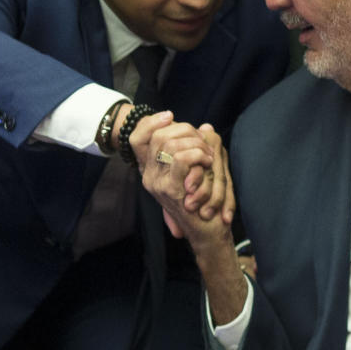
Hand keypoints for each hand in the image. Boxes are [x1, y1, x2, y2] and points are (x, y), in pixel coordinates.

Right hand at [138, 118, 234, 239]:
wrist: (208, 233)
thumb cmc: (206, 204)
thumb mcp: (203, 172)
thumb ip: (201, 150)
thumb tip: (207, 127)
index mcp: (152, 170)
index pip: (141, 136)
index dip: (153, 121)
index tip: (170, 116)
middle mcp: (149, 176)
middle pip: (159, 134)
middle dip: (186, 130)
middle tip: (204, 143)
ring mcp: (156, 183)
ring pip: (170, 143)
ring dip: (195, 143)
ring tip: (209, 156)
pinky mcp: (169, 189)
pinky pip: (180, 158)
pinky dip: (197, 155)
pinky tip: (208, 163)